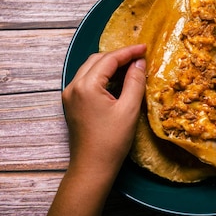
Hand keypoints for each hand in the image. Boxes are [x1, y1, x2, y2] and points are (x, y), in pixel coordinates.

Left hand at [61, 44, 146, 176]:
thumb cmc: (112, 141)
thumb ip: (135, 81)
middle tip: (139, 57)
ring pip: (90, 69)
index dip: (129, 52)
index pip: (109, 59)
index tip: (145, 48)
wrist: (92, 167)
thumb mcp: (129, 109)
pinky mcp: (72, 103)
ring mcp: (70, 95)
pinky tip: (117, 80)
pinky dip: (102, 76)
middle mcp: (73, 86)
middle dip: (118, 56)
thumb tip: (139, 62)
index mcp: (86, 86)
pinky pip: (87, 80)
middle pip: (97, 60)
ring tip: (130, 66)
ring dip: (110, 64)